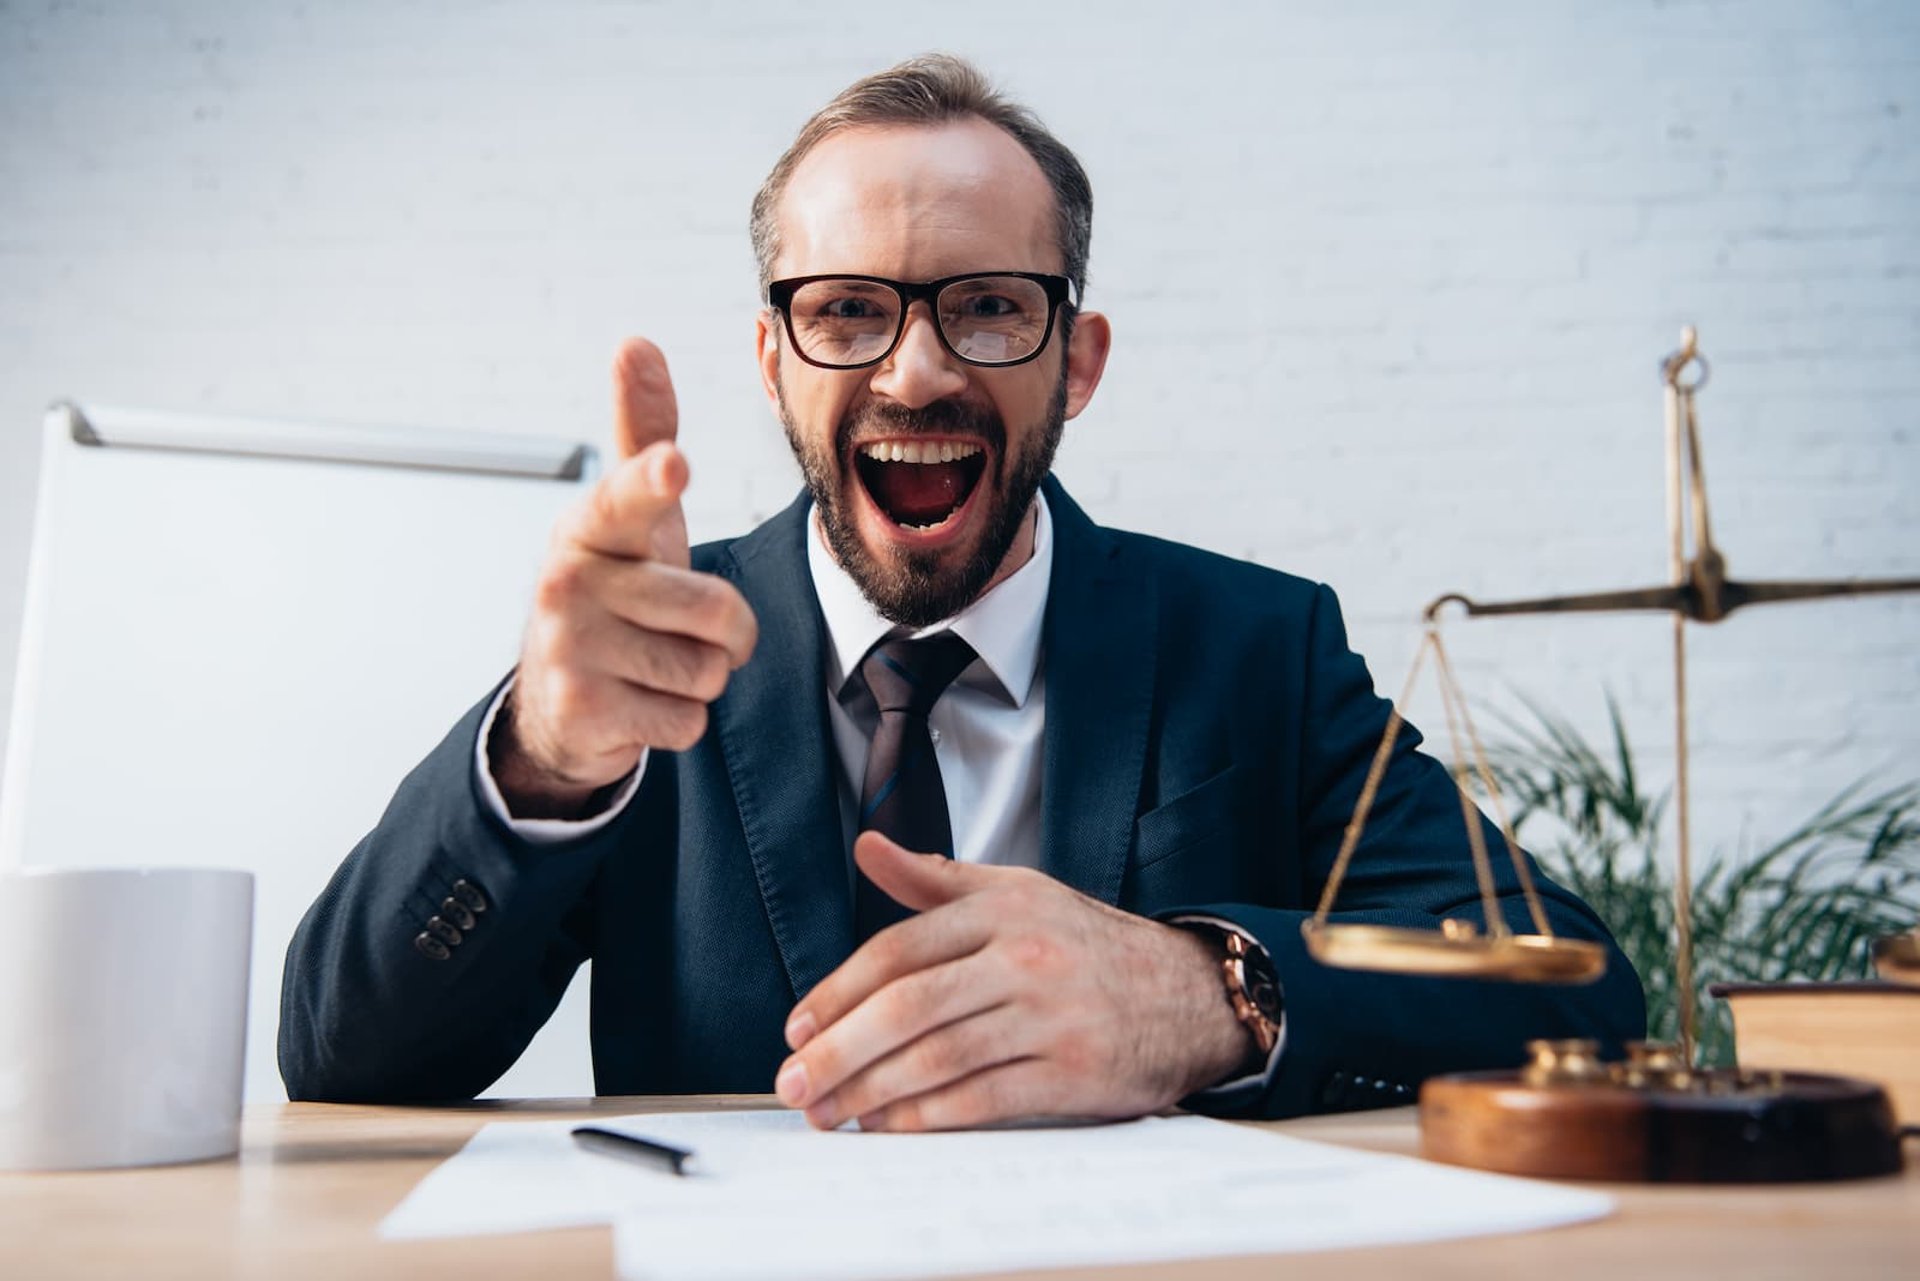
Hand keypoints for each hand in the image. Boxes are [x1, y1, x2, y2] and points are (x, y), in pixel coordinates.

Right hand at [491, 339, 758, 814]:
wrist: (559, 699)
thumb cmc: (615, 590)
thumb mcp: (633, 518)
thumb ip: (643, 433)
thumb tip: (635, 342)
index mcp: (592, 526)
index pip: (631, 498)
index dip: (656, 481)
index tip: (673, 465)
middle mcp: (569, 580)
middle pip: (718, 610)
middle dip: (724, 633)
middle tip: (677, 629)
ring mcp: (569, 647)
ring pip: (708, 669)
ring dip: (700, 677)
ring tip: (653, 665)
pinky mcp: (581, 710)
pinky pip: (687, 718)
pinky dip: (678, 720)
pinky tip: (637, 704)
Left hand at [774, 832, 1256, 1131]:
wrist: (1191, 993)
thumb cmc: (1089, 945)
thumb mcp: (1017, 892)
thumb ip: (937, 879)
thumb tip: (868, 847)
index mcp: (1002, 907)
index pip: (897, 950)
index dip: (837, 994)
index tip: (796, 1030)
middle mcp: (1025, 955)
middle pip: (908, 1007)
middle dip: (839, 1052)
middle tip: (795, 1085)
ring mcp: (1051, 1014)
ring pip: (939, 1056)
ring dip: (871, 1093)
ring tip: (831, 1113)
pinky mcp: (1073, 1070)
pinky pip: (983, 1098)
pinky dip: (928, 1118)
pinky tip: (891, 1126)